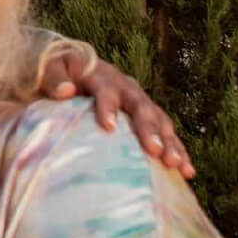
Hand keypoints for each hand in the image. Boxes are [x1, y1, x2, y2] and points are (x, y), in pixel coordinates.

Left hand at [41, 46, 195, 177]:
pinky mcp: (147, 115)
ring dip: (170, 142)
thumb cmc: (59, 72)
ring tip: (176, 165)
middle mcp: (125, 86)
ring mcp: (139, 100)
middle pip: (140, 107)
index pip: (106, 90)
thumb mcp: (49, 68)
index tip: (108, 127)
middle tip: (155, 151)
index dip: (108, 106)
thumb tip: (65, 91)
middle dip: (149, 129)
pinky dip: (178, 150)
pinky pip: (166, 132)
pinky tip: (187, 171)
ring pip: (159, 120)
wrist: (73, 66)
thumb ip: (54, 78)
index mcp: (100, 75)